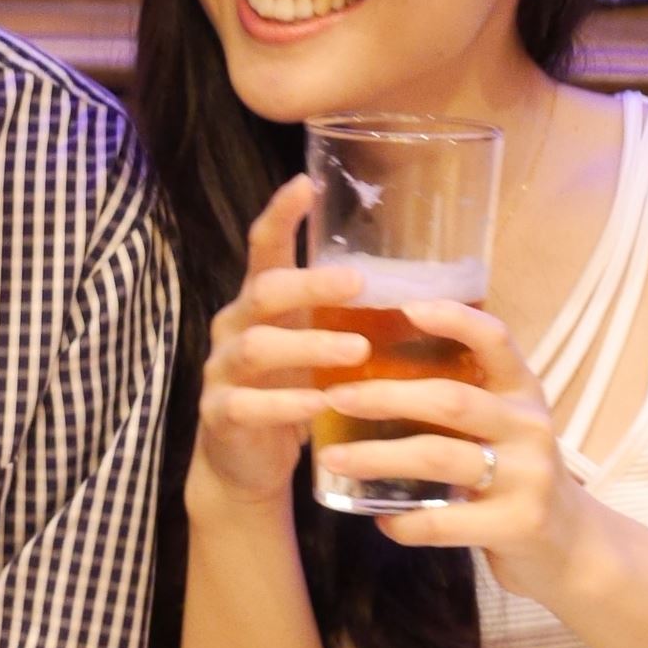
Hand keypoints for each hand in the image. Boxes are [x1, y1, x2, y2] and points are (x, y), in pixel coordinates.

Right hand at [191, 173, 374, 514]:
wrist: (244, 465)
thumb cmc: (292, 393)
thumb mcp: (314, 348)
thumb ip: (345, 318)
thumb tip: (426, 286)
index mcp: (260, 303)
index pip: (265, 247)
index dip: (281, 213)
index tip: (306, 181)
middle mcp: (235, 327)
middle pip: (264, 291)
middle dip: (310, 284)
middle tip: (357, 283)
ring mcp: (223, 371)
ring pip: (257, 347)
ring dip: (309, 347)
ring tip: (356, 352)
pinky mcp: (220, 415)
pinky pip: (248, 405)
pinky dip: (286, 404)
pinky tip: (319, 405)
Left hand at [314, 293, 593, 603]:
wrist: (571, 545)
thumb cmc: (517, 475)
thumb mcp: (505, 427)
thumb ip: (460, 403)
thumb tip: (370, 376)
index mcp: (523, 393)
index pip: (496, 340)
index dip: (455, 320)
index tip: (407, 307)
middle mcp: (529, 427)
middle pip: (451, 400)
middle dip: (387, 396)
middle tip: (336, 398)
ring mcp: (528, 477)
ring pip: (439, 457)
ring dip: (378, 457)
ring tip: (336, 458)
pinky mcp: (518, 524)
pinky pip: (445, 521)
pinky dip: (405, 523)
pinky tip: (381, 520)